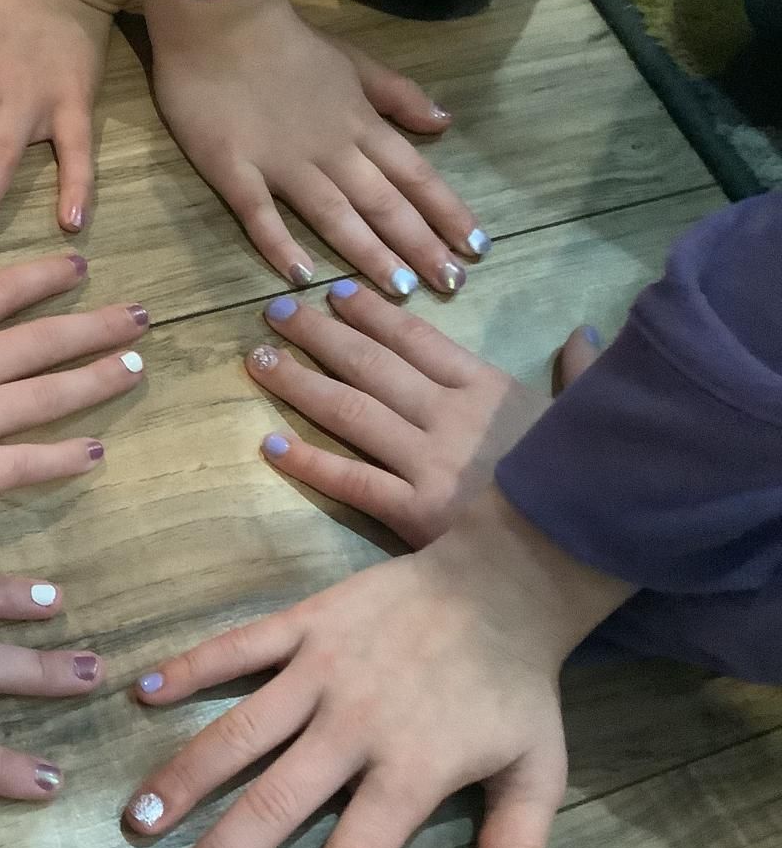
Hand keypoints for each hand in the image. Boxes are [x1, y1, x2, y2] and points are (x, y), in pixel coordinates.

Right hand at [0, 248, 146, 518]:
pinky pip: (18, 465)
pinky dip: (60, 458)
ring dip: (94, 380)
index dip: (42, 280)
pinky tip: (96, 450)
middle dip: (94, 326)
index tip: (80, 268)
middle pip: (40, 342)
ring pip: (43, 397)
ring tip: (137, 367)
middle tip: (141, 317)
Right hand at [124, 491, 633, 847]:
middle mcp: (355, 725)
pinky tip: (144, 695)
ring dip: (185, 776)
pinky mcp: (306, 623)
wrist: (505, 581)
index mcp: (411, 769)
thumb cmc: (516, 684)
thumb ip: (517, 847)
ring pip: (241, 731)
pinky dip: (191, 669)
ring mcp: (323, 670)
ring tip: (138, 819)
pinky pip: (239, 647)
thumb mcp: (539, 771)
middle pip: (275, 803)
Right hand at [149, 0, 484, 295]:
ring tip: (400, 292)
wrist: (219, 21)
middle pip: (384, 203)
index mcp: (360, 123)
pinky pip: (259, 213)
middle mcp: (331, 149)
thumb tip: (443, 122)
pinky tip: (301, 276)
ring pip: (335, 214)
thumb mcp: (355, 60)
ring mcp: (282, 162)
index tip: (477, 248)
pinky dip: (280, 244)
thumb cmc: (286, 42)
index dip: (447, 212)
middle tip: (452, 284)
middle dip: (422, 245)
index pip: (415, 174)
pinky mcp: (234, 169)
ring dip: (370, 254)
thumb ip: (398, 95)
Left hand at [247, 281, 602, 545]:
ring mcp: (431, 463)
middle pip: (372, 365)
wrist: (586, 555)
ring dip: (301, 383)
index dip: (372, 313)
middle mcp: (452, 416)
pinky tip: (272, 445)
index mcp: (489, 389)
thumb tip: (585, 334)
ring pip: (353, 412)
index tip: (334, 293)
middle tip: (276, 313)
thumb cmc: (587, 486)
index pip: (418, 339)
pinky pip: (353, 481)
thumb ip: (580, 375)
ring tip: (259, 359)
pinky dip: (310, 463)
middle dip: (320, 335)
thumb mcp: (588, 420)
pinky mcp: (415, 512)